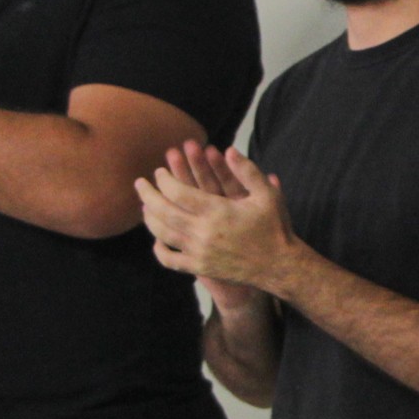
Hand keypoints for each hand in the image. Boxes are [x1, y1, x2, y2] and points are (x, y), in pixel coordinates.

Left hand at [134, 146, 302, 292]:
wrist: (279, 266)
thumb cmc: (274, 227)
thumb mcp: (267, 194)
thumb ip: (247, 171)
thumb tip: (228, 150)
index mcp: (218, 211)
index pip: (178, 192)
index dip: (164, 180)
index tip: (159, 171)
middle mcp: (204, 232)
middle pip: (164, 211)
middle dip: (148, 195)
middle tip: (140, 183)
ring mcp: (199, 252)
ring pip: (162, 233)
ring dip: (149, 218)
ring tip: (144, 206)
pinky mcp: (199, 268)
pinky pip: (170, 260)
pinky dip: (158, 249)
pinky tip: (157, 238)